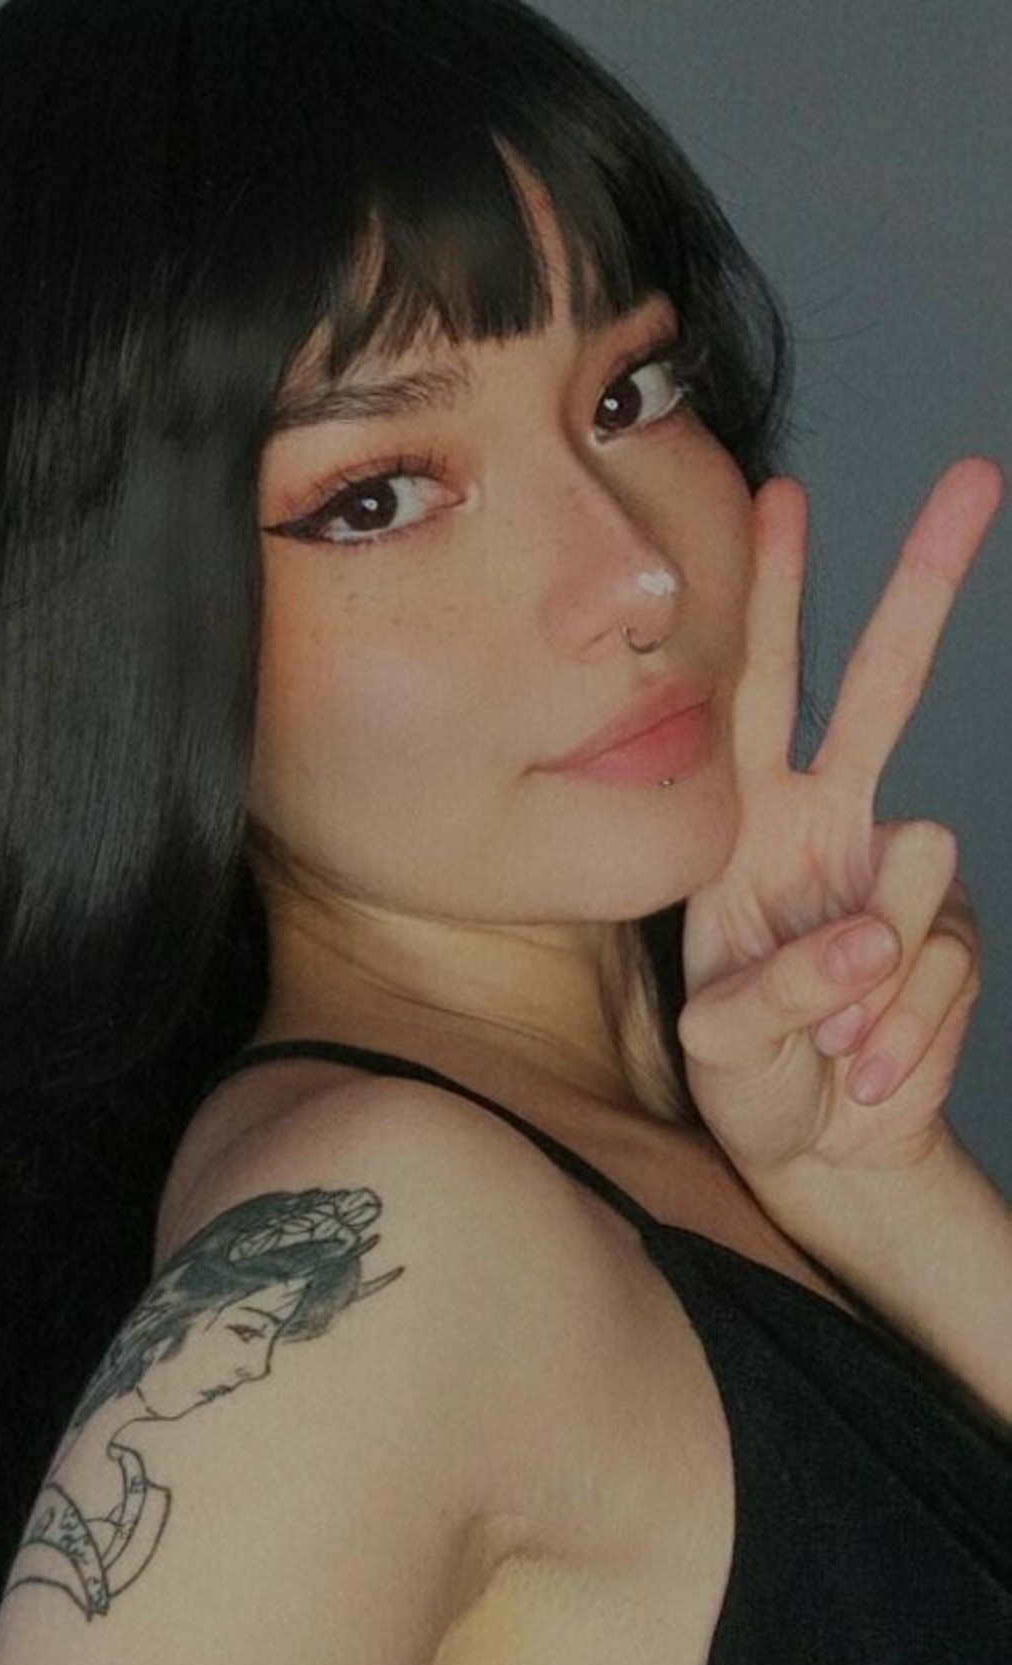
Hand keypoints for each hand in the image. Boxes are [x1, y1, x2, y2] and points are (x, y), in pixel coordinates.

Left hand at [679, 457, 1003, 1177]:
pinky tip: (867, 1066)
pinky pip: (947, 960)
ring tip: (826, 1044)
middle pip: (882, 686)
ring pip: (921, 864)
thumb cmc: (750, 1083)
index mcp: (751, 826)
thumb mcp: (726, 1048)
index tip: (779, 499)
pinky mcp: (952, 934)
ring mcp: (898, 878)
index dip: (769, 600)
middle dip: (923, 583)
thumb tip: (874, 937)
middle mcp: (829, 828)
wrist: (825, 1152)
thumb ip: (785, 993)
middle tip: (972, 479)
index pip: (756, 696)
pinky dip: (902, 1033)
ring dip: (866, 983)